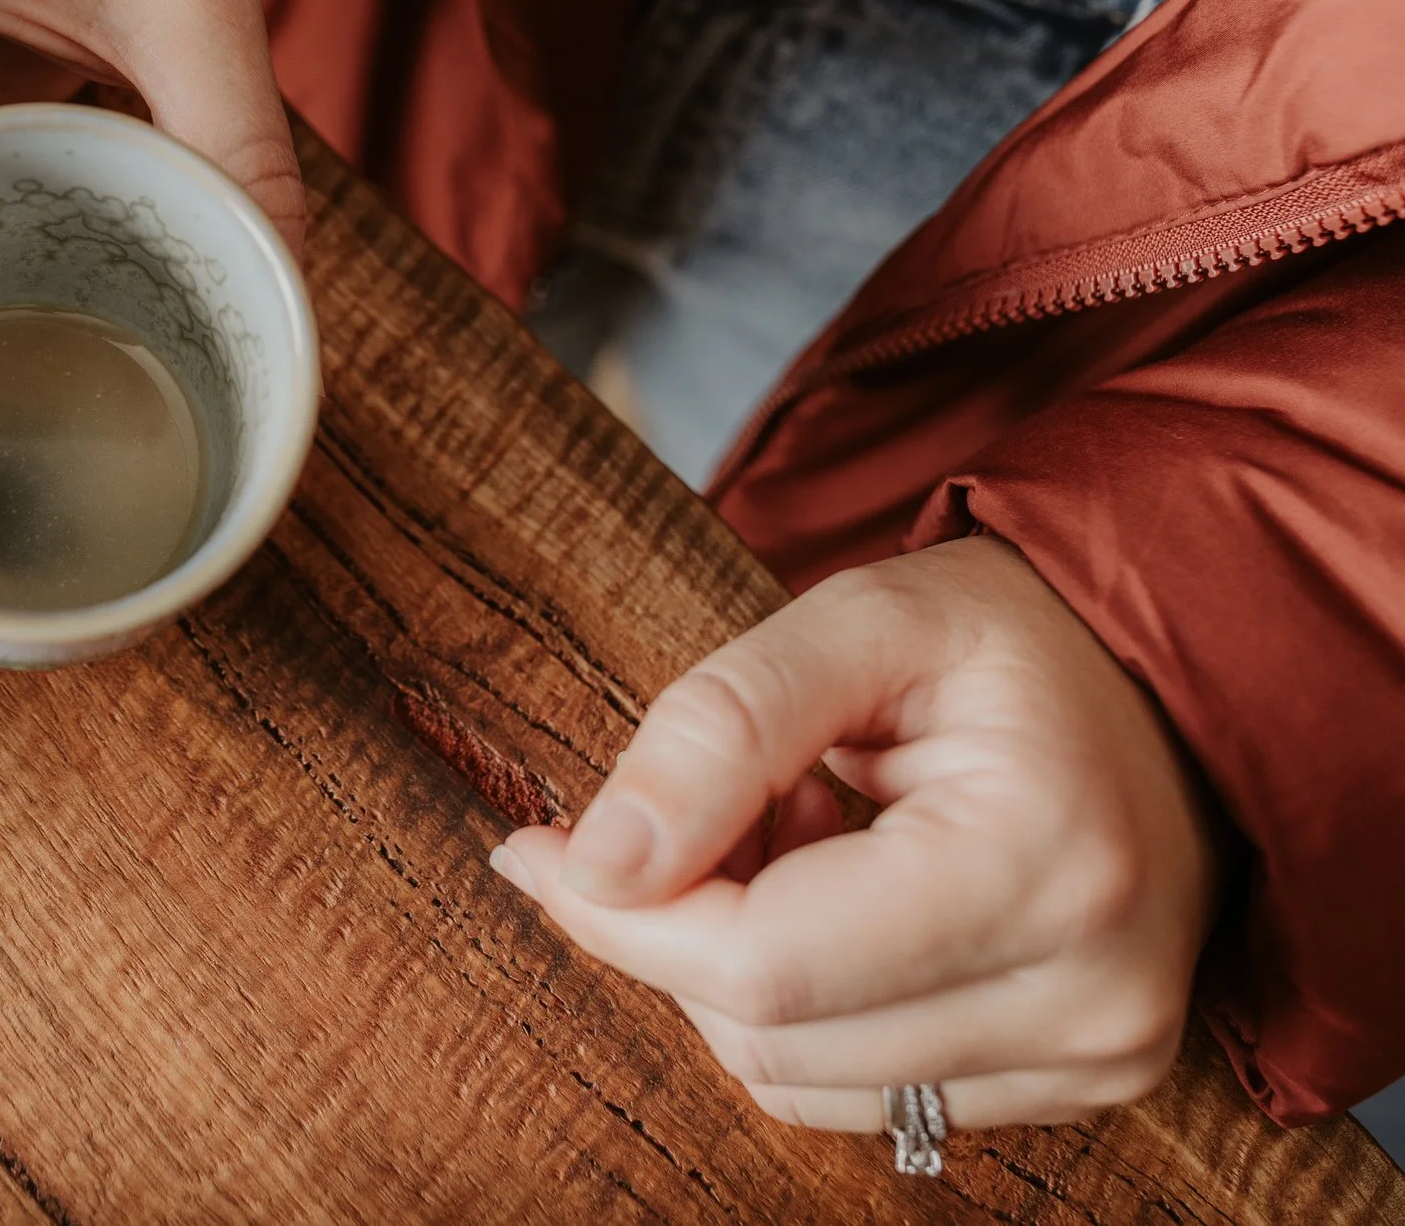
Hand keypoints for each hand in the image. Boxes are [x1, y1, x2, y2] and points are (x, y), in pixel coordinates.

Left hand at [487, 536, 1219, 1131]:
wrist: (1173, 683)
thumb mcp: (858, 619)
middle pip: (769, 1033)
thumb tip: (590, 863)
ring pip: (796, 1077)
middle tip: (721, 798)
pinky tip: (844, 896)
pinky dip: (805, 1003)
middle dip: (684, 924)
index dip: (622, 916)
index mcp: (1043, 864)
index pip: (766, 963)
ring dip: (742, 965)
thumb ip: (717, 728)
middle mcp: (1089, 997)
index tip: (539, 848)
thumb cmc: (1009, 637)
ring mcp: (1094, 1061)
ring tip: (804, 832)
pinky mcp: (1077, 1088)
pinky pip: (858, 1094)